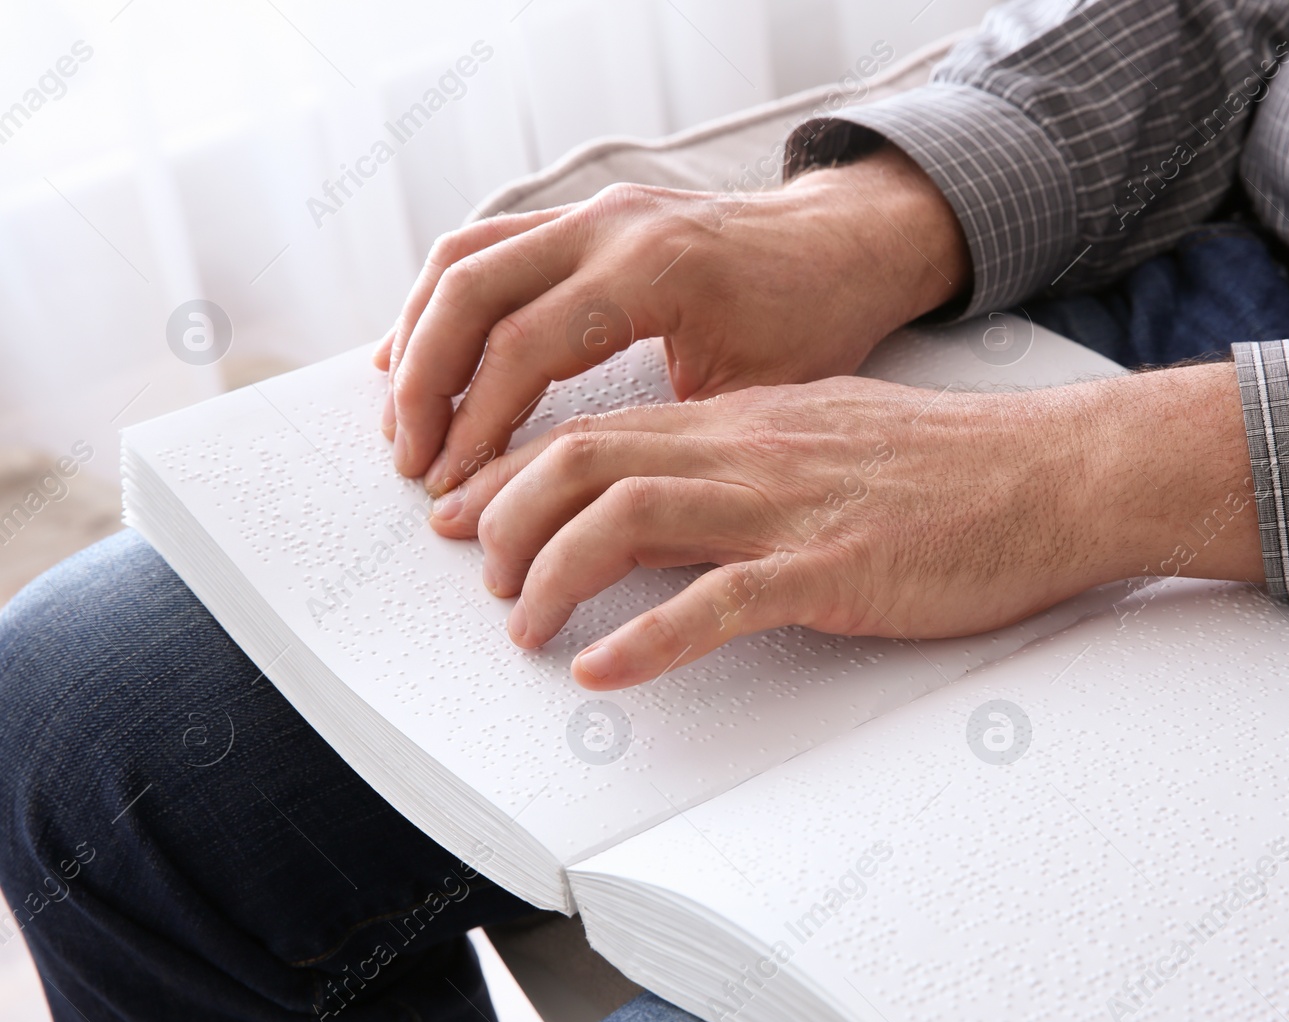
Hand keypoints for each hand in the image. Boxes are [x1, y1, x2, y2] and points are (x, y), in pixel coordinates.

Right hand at [375, 146, 970, 495]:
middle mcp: (611, 225)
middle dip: (425, 383)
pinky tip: (422, 352)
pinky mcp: (586, 216)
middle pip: (470, 290)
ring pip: (464, 257)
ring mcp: (594, 210)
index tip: (455, 487)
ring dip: (420, 337)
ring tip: (404, 417)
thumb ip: (665, 434)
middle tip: (410, 460)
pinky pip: (488, 245)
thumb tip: (583, 502)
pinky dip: (445, 302)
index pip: (526, 346)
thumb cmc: (813, 319)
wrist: (843, 242)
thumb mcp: (755, 392)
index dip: (478, 425)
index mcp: (654, 269)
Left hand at [427, 363, 1265, 689]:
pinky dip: (648, 639)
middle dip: (506, 518)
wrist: (1054, 474)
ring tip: (525, 626)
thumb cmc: (952, 466)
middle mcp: (750, 450)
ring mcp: (788, 508)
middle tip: (480, 575)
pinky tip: (604, 670)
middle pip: (584, 461)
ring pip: (627, 518)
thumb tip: (677, 488)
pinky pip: (717, 602)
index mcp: (747, 420)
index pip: (598, 430)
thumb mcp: (831, 436)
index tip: (461, 508)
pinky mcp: (831, 569)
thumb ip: (748, 456)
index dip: (509, 471)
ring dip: (553, 573)